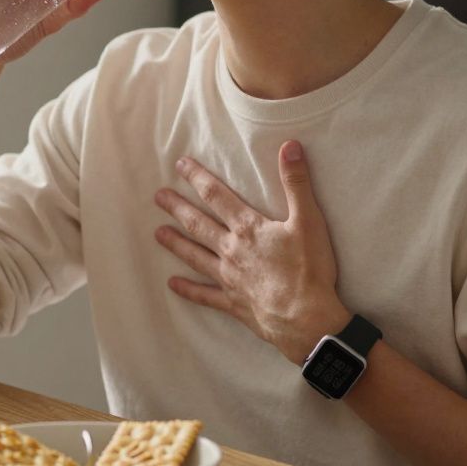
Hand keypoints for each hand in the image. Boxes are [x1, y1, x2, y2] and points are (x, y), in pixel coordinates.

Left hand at [153, 140, 350, 364]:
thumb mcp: (309, 221)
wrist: (306, 319)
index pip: (216, 196)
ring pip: (195, 256)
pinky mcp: (232, 302)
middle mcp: (231, 250)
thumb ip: (297, 183)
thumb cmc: (309, 269)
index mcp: (248, 228)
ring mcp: (228, 278)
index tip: (180, 165)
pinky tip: (172, 284)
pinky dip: (188, 289)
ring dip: (176, 243)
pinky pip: (204, 295)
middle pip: (198, 224)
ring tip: (157, 234)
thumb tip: (289, 146)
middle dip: (177, 208)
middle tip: (158, 197)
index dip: (198, 178)